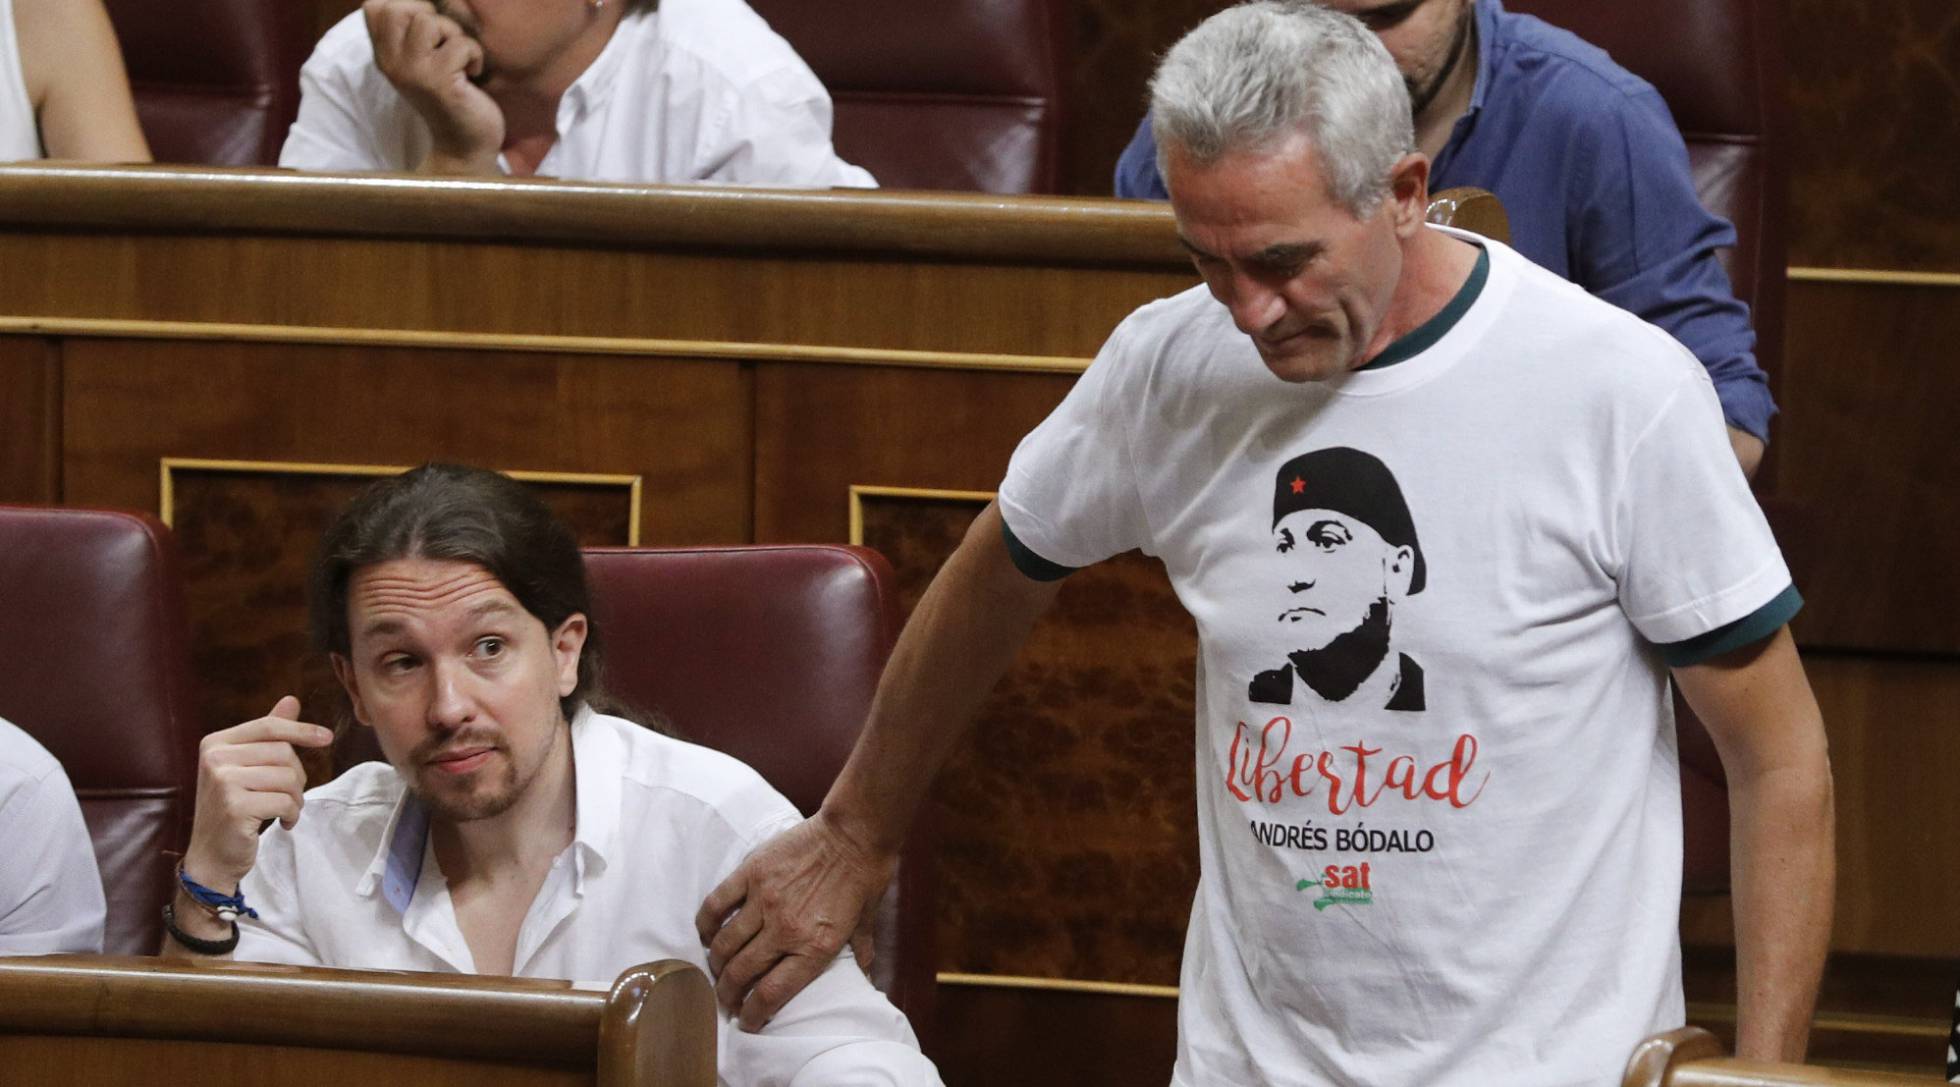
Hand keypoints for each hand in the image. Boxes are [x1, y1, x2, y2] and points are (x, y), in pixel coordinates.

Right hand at [181, 696, 333, 893]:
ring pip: (288, 778)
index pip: (269, 727)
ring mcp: (222, 782)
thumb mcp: (246, 767)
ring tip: (283, 810)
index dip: (301, 730)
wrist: (211, 856)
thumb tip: (291, 700)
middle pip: (283, 753)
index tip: (327, 737)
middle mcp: (214, 758)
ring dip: (296, 798)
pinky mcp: (235, 807)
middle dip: (297, 776)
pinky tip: (282, 823)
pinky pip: (285, 802)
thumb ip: (267, 735)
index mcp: (215, 743)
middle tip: (287, 796)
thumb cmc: (234, 808)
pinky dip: (292, 814)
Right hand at [362, 0, 503, 171]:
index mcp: (384, 55)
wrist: (464, 144)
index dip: (407, 6)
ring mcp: (412, 73)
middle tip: (446, 43)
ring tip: (459, 59)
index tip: (429, 31)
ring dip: (454, 34)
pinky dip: (474, 55)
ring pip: (427, 21)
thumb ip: (413, 30)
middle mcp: (391, 63)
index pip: (375, 7)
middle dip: (431, 17)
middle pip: (398, 8)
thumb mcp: (423, 58)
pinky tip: (472, 75)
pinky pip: (460, 44)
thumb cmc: (451, 95)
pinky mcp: (439, 83)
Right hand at [695, 812, 896, 1030]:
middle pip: (741, 974)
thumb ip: (859, 951)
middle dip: (728, 995)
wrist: (855, 831)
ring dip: (716, 964)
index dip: (753, 1015)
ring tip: (718, 970)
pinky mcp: (752, 873)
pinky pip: (716, 904)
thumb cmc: (865, 876)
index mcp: (815, 947)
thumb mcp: (867, 921)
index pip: (771, 994)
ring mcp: (764, 900)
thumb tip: (863, 978)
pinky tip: (706, 934)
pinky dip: (706, 923)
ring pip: (725, 944)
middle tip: (726, 1000)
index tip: (747, 1022)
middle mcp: (785, 929)